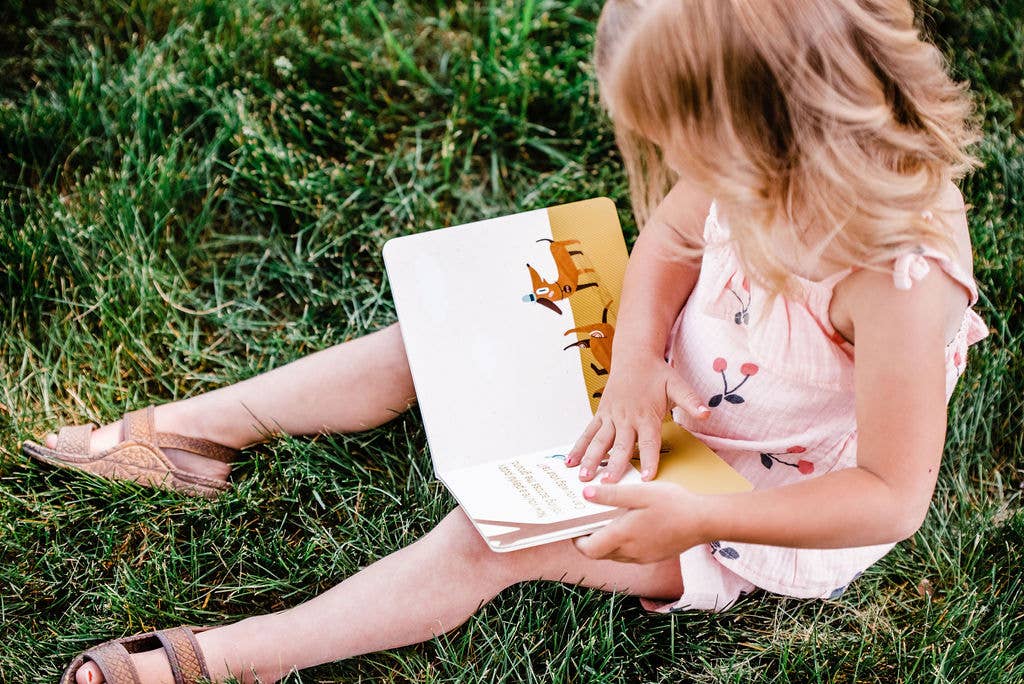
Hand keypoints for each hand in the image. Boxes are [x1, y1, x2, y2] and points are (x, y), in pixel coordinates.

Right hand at [565, 355, 708, 482]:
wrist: (634, 356)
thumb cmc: (657, 374)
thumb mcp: (677, 385)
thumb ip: (690, 401)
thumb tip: (706, 414)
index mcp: (646, 415)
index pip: (648, 442)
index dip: (648, 460)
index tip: (646, 478)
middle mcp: (626, 418)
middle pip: (620, 445)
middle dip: (614, 465)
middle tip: (609, 483)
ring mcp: (611, 417)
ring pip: (599, 441)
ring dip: (591, 459)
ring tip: (584, 476)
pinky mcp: (601, 414)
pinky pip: (588, 432)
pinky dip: (578, 447)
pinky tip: (570, 462)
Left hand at [573, 482, 706, 563]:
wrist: (704, 521)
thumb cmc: (673, 504)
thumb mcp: (640, 492)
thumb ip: (611, 494)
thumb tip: (585, 494)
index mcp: (623, 537)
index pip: (589, 550)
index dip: (577, 541)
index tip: (575, 527)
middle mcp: (630, 552)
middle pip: (600, 554)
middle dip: (590, 540)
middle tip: (588, 521)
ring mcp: (643, 557)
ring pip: (614, 555)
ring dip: (606, 542)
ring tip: (608, 520)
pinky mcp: (654, 556)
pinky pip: (630, 555)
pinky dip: (622, 544)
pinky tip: (630, 525)